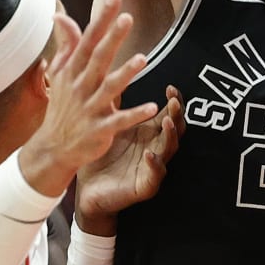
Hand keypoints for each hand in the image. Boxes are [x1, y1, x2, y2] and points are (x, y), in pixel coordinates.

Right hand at [17, 0, 160, 194]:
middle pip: (98, 59)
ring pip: (109, 88)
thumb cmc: (62, 105)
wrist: (53, 147)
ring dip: (126, 74)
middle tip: (128, 18)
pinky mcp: (100, 130)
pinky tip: (152, 107)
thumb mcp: (59, 73)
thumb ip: (66, 44)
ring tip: (143, 58)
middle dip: (112, 39)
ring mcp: (90, 108)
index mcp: (72, 71)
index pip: (87, 40)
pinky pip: (119, 121)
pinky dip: (135, 114)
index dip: (101, 20)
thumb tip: (60, 15)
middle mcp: (81, 86)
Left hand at [76, 86, 184, 234]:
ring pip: (169, 150)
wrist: (87, 190)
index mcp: (147, 133)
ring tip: (166, 122)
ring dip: (170, 136)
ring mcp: (153, 167)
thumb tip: (110, 73)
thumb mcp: (107, 126)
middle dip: (177, 115)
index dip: (174, 101)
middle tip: (174, 102)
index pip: (168, 113)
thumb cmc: (99, 156)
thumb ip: (113, 104)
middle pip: (174, 129)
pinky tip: (149, 154)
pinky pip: (156, 175)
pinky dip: (155, 164)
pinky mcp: (145, 185)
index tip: (171, 87)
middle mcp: (155, 147)